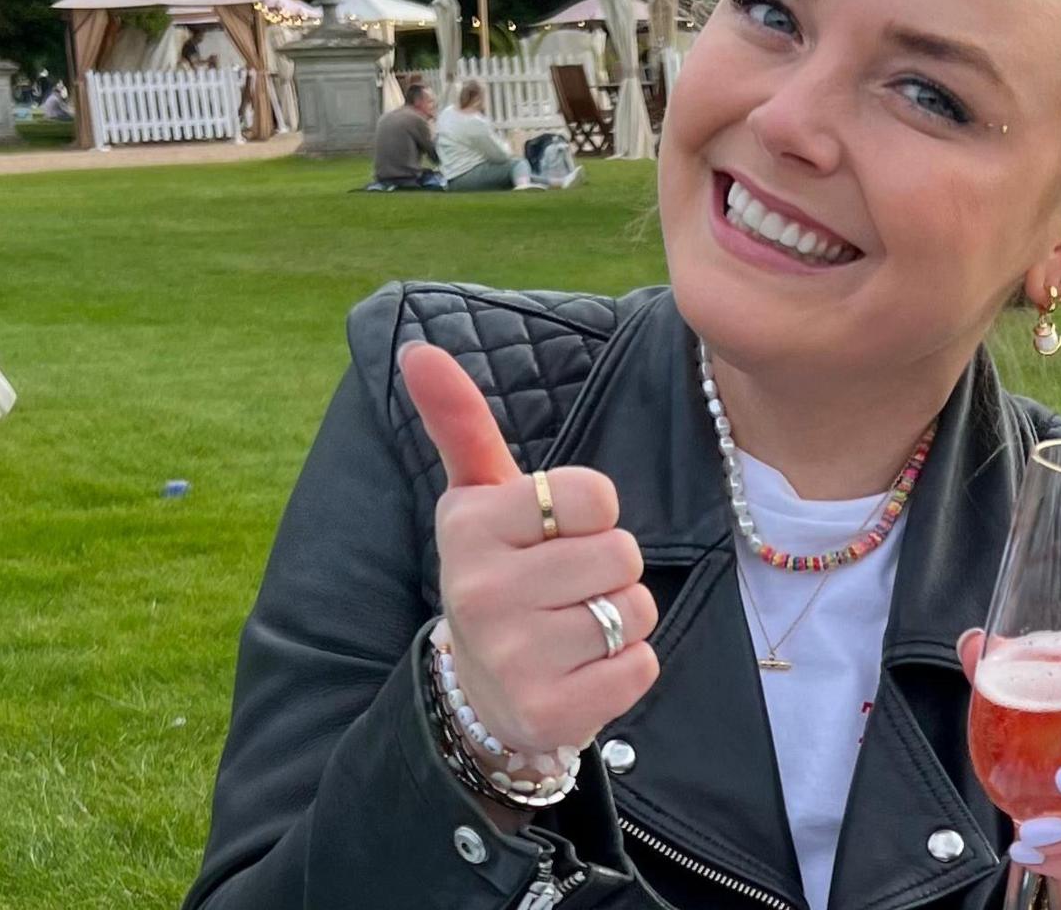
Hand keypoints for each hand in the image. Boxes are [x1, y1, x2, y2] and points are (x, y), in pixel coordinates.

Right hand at [402, 342, 659, 758]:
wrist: (480, 688)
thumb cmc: (499, 570)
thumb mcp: (478, 497)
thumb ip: (461, 423)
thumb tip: (418, 349)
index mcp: (469, 525)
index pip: (595, 494)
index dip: (594, 512)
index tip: (557, 531)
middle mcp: (481, 591)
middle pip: (622, 553)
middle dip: (610, 567)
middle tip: (565, 587)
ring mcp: (513, 657)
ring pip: (637, 608)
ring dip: (624, 617)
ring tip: (574, 626)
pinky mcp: (552, 712)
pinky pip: (642, 665)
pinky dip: (630, 667)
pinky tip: (584, 669)